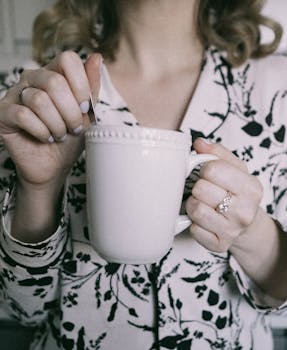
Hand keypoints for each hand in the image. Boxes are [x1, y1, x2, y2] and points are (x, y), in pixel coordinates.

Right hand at [0, 51, 100, 188]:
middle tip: (74, 128)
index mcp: (54, 74)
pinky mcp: (3, 112)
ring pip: (39, 100)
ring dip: (56, 124)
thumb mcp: (86, 114)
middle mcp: (32, 79)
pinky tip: (45, 137)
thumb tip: (97, 57)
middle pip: (54, 82)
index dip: (81, 85)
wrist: (53, 165)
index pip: (68, 60)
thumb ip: (91, 87)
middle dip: (71, 112)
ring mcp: (15, 94)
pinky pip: (24, 115)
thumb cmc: (69, 138)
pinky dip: (41, 131)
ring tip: (59, 135)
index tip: (86, 108)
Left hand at [185, 138, 262, 252]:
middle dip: (198, 187)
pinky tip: (203, 220)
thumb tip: (199, 143)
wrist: (246, 224)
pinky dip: (193, 223)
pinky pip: (194, 230)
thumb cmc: (236, 192)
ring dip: (193, 205)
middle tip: (205, 191)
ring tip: (203, 204)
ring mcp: (233, 230)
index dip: (204, 169)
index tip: (208, 174)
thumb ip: (216, 153)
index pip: (212, 169)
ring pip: (195, 209)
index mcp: (251, 187)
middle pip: (201, 189)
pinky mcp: (219, 245)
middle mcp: (245, 211)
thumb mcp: (234, 168)